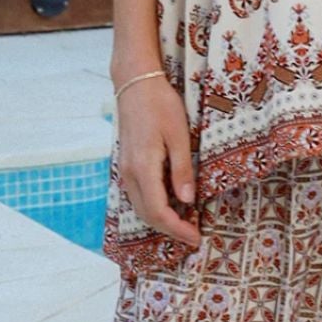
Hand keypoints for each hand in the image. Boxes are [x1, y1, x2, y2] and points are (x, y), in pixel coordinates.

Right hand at [114, 74, 201, 250]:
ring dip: (161, 220)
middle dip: (170, 230)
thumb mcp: (179, 135)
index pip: (158, 212)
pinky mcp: (126, 165)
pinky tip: (171, 204)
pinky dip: (153, 207)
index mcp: (143, 168)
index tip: (196, 236)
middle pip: (147, 216)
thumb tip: (187, 201)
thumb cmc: (160, 105)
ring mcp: (125, 170)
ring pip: (140, 207)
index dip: (177, 229)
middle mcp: (129, 173)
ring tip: (185, 223)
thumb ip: (182, 170)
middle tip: (193, 235)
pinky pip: (138, 195)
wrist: (135, 84)